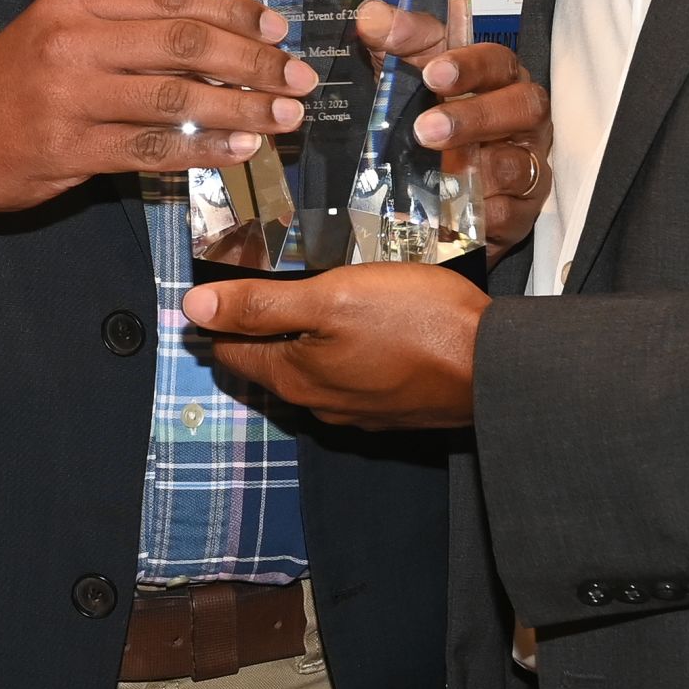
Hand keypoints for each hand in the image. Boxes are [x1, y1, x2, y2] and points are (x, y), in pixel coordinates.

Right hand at [0, 0, 317, 219]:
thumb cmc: (12, 81)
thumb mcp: (60, 30)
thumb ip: (127, 27)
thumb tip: (219, 36)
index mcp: (76, 2)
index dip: (234, 11)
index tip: (276, 29)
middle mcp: (73, 42)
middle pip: (184, 43)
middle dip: (253, 61)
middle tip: (299, 78)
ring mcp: (70, 98)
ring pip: (175, 99)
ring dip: (241, 109)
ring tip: (284, 118)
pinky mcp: (69, 151)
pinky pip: (151, 149)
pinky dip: (203, 150)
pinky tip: (239, 150)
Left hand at [183, 264, 489, 427]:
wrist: (496, 368)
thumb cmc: (417, 325)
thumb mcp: (331, 298)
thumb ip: (261, 305)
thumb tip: (192, 309)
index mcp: (294, 377)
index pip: (231, 349)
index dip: (220, 315)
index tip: (221, 283)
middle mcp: (320, 402)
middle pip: (271, 360)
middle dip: (262, 324)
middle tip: (267, 279)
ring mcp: (359, 409)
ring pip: (314, 368)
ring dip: (308, 337)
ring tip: (319, 295)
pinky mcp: (394, 406)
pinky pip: (353, 374)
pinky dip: (347, 349)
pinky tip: (365, 324)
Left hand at [361, 0, 554, 248]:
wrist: (432, 185)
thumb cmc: (430, 117)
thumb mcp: (408, 74)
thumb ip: (395, 43)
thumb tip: (371, 15)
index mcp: (498, 78)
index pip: (496, 61)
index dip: (470, 65)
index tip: (433, 73)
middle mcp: (522, 118)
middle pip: (523, 106)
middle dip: (476, 116)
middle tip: (427, 129)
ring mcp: (527, 165)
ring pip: (520, 163)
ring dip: (478, 166)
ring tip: (437, 170)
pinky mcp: (520, 211)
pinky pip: (512, 213)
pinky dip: (483, 212)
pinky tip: (452, 210)